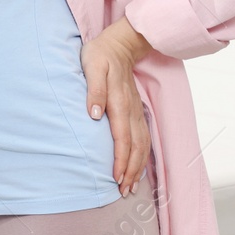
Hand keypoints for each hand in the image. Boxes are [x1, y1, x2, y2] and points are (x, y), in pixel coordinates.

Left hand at [81, 16, 152, 195]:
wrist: (120, 43)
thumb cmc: (100, 55)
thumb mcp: (91, 67)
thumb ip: (93, 91)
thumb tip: (94, 115)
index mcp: (119, 102)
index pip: (122, 138)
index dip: (121, 160)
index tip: (117, 179)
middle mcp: (131, 110)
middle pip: (135, 146)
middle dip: (131, 170)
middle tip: (124, 191)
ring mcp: (136, 111)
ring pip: (142, 144)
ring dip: (138, 166)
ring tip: (132, 186)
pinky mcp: (137, 111)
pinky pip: (143, 137)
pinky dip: (142, 155)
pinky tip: (138, 166)